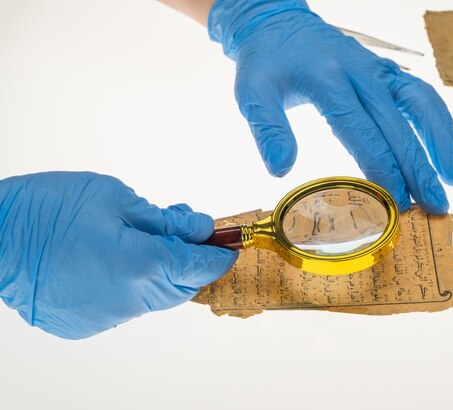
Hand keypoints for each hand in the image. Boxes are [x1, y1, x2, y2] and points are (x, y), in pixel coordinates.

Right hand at [0, 172, 236, 338]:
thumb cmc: (46, 209)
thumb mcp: (114, 198)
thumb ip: (165, 220)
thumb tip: (199, 229)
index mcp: (141, 264)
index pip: (201, 266)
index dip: (219, 254)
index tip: (229, 245)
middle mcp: (130, 299)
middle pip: (182, 285)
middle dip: (190, 261)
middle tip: (184, 234)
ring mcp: (108, 316)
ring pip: (155, 296)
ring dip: (160, 272)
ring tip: (140, 242)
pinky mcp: (89, 324)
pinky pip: (126, 305)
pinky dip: (132, 286)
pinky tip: (112, 263)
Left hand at [209, 0, 452, 213]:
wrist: (280, 24)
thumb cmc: (266, 63)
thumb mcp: (252, 93)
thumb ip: (267, 129)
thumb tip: (280, 169)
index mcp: (328, 81)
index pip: (362, 132)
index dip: (383, 170)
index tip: (397, 202)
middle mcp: (361, 73)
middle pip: (398, 126)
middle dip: (418, 170)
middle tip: (435, 206)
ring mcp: (378, 69)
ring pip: (421, 104)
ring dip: (440, 142)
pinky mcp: (386, 71)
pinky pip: (420, 94)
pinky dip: (438, 120)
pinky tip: (446, 148)